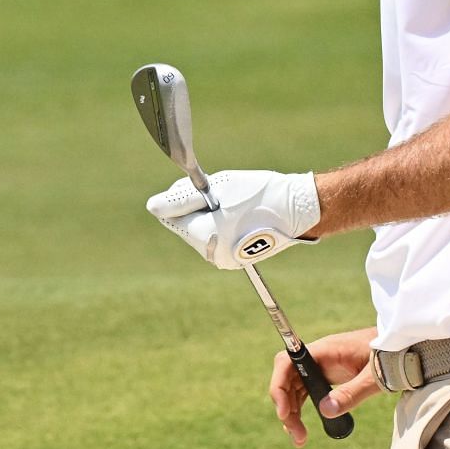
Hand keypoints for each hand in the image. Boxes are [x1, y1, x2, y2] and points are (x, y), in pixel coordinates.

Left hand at [145, 170, 320, 269]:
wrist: (297, 209)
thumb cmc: (258, 193)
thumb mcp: (218, 188)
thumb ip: (181, 198)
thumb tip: (152, 207)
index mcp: (205, 236)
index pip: (173, 217)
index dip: (184, 198)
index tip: (205, 188)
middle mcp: (211, 255)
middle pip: (186, 227)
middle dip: (197, 209)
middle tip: (225, 194)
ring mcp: (224, 260)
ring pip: (200, 233)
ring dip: (209, 217)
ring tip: (237, 205)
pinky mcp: (234, 261)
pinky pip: (216, 241)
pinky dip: (221, 226)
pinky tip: (241, 216)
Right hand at [269, 328, 381, 447]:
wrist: (403, 347)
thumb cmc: (390, 356)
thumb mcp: (373, 378)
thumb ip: (351, 393)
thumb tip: (325, 411)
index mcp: (325, 350)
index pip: (287, 362)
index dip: (279, 386)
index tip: (284, 412)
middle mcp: (318, 357)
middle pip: (287, 380)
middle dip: (286, 408)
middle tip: (296, 435)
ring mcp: (321, 366)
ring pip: (294, 389)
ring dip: (292, 413)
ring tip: (299, 439)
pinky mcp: (327, 375)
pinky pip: (305, 392)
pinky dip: (301, 409)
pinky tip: (303, 428)